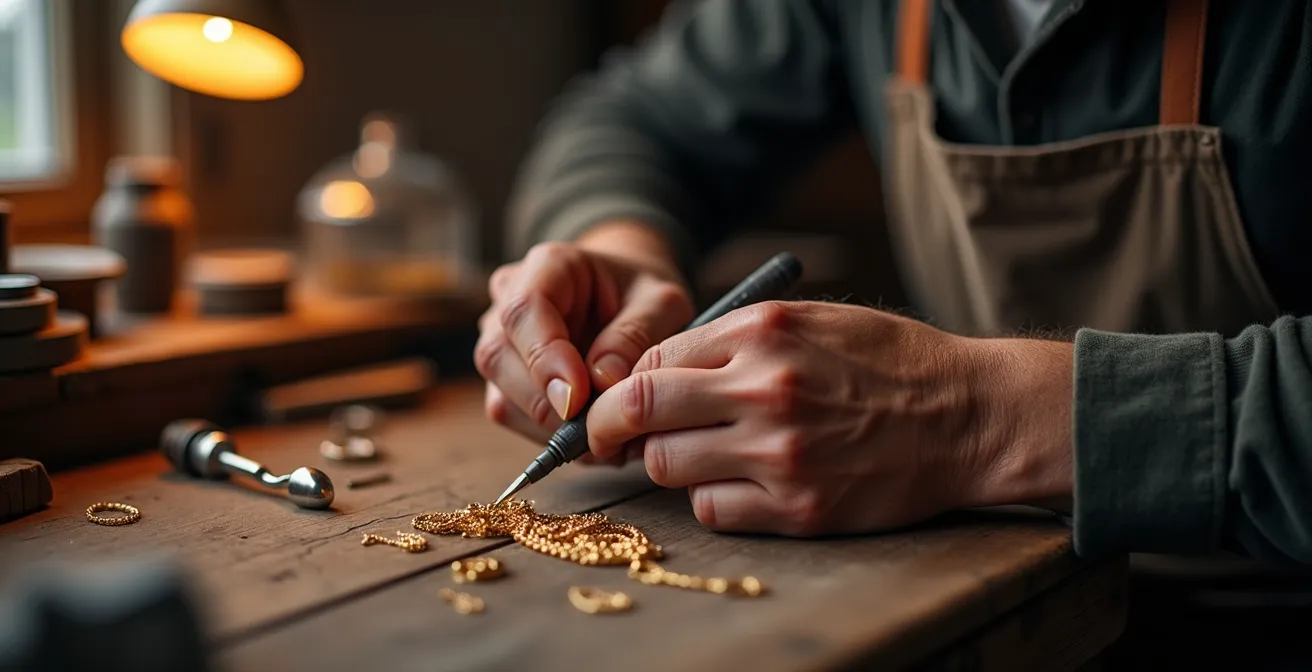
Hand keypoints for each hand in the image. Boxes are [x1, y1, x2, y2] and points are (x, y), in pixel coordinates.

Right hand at [475, 223, 694, 463]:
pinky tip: (589, 433)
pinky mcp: (503, 378)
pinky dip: (549, 434)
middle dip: (547, 402)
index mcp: (547, 266)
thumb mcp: (661, 303)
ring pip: (499, 393)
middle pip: (498, 356)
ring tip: (603, 433)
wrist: (630, 301)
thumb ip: (635, 336)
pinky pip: (511, 415)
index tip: (578, 398)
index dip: (545, 357)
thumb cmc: (644, 296)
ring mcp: (499, 340)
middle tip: (600, 427)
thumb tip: (601, 382)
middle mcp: (508, 299)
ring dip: (549, 425)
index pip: (524, 310)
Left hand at [584, 301, 1073, 534]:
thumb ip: (733, 340)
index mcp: (762, 333)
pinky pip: (713, 510)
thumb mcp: (811, 319)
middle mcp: (763, 391)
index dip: (623, 386)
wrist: (970, 416)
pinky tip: (742, 482)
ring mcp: (779, 454)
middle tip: (620, 438)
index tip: (621, 402)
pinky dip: (713, 499)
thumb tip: (658, 370)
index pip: (649, 362)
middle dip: (615, 429)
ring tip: (703, 454)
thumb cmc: (890, 362)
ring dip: (671, 463)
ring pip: (668, 467)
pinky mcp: (799, 509)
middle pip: (638, 414)